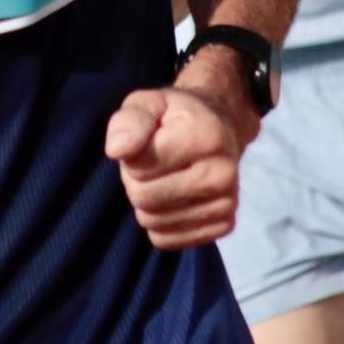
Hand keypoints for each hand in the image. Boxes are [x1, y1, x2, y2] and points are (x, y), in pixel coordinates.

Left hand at [104, 80, 247, 250]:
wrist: (219, 130)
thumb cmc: (174, 117)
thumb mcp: (147, 104)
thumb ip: (130, 121)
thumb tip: (116, 150)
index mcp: (207, 137)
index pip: (140, 166)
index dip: (131, 155)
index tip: (147, 142)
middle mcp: (223, 173)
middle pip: (143, 197)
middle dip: (136, 180)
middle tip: (152, 163)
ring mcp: (227, 203)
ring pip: (152, 221)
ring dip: (146, 202)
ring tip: (164, 178)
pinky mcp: (223, 226)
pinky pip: (166, 239)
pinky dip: (160, 222)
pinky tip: (174, 199)